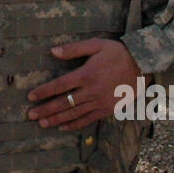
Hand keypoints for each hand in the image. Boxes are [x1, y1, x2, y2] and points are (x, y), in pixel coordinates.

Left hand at [25, 38, 140, 130]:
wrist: (143, 66)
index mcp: (86, 74)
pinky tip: (63, 128)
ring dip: (56, 119)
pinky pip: (88, 120)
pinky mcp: (107, 110)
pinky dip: (75, 125)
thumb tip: (53, 51)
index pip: (59, 85)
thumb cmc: (117, 53)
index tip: (30, 97)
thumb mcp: (96, 45)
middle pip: (64, 103)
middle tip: (30, 115)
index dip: (44, 92)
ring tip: (42, 124)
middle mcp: (91, 91)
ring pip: (74, 114)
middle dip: (46, 110)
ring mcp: (99, 102)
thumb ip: (73, 49)